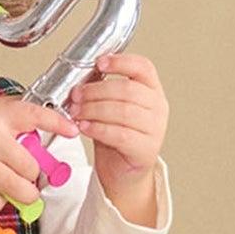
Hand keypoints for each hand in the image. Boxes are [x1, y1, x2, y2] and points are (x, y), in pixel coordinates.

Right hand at [0, 93, 82, 216]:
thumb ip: (11, 120)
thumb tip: (43, 136)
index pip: (35, 115)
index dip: (58, 123)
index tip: (72, 131)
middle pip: (31, 166)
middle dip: (30, 176)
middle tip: (21, 176)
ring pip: (19, 188)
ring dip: (19, 194)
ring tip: (10, 187)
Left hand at [71, 54, 166, 225]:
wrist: (123, 171)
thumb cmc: (116, 137)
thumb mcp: (111, 108)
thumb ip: (102, 91)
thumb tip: (81, 79)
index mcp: (151, 91)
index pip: (143, 67)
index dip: (121, 62)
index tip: (100, 63)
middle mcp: (157, 107)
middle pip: (128, 90)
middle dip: (97, 91)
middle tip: (77, 95)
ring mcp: (155, 129)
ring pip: (123, 112)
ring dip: (94, 110)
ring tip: (76, 112)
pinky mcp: (145, 149)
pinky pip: (120, 135)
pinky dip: (98, 129)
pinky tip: (85, 127)